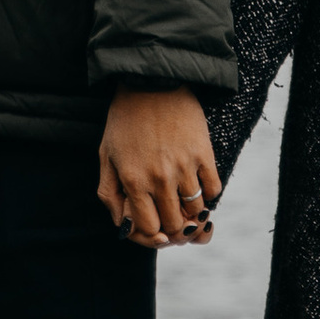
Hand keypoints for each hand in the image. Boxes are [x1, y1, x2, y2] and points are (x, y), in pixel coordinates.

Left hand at [97, 89, 221, 248]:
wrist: (151, 82)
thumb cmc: (124, 121)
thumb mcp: (105, 157)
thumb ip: (110, 194)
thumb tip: (124, 225)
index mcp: (133, 181)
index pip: (150, 230)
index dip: (154, 236)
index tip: (157, 230)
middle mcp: (159, 178)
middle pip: (175, 224)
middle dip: (175, 229)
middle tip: (174, 220)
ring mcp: (184, 166)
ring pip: (197, 211)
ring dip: (192, 213)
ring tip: (186, 204)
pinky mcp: (203, 153)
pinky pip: (214, 189)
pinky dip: (209, 195)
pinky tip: (198, 185)